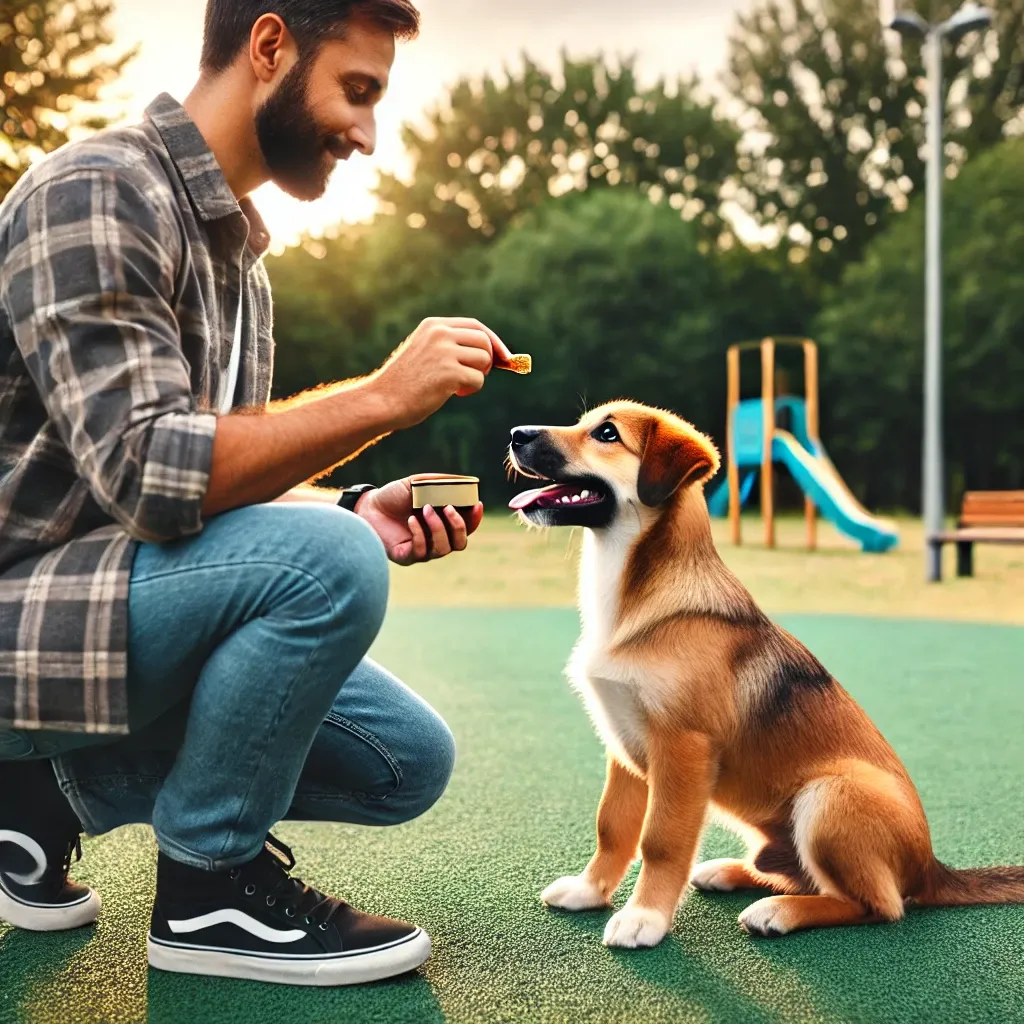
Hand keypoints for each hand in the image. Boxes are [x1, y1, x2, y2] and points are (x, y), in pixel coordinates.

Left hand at [355, 476, 484, 565]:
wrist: (368, 505)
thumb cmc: (394, 495)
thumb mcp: (419, 483)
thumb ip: (441, 483)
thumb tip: (465, 482)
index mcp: (443, 523)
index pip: (467, 527)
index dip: (475, 518)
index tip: (477, 504)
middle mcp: (436, 539)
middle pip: (460, 543)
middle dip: (458, 526)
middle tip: (447, 507)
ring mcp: (422, 550)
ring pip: (443, 549)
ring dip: (437, 528)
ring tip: (424, 508)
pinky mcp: (407, 556)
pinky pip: (422, 552)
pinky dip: (420, 534)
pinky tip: (411, 519)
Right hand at [369, 317, 513, 430]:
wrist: (382, 401)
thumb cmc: (405, 383)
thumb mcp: (426, 353)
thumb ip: (452, 347)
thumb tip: (494, 355)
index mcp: (434, 326)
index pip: (475, 326)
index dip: (494, 342)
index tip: (504, 358)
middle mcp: (440, 334)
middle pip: (484, 341)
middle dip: (487, 361)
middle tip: (473, 377)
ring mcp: (444, 352)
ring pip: (484, 360)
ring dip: (477, 376)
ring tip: (458, 386)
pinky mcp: (449, 373)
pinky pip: (478, 380)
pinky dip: (471, 390)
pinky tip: (452, 394)